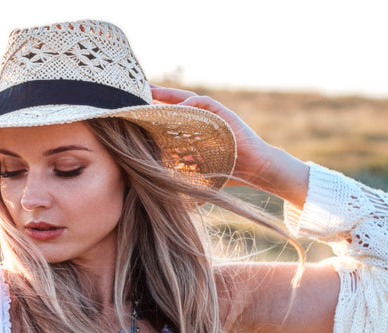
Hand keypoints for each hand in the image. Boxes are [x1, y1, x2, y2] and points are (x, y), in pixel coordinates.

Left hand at [151, 85, 307, 204]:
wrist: (253, 169)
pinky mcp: (224, 114)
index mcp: (192, 129)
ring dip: (169, 96)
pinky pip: (205, 103)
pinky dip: (191, 104)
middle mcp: (200, 119)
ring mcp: (212, 115)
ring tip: (151, 93)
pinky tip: (178, 108)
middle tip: (137, 92)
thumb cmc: (224, 171)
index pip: (168, 116)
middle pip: (174, 103)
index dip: (152, 111)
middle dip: (156, 96)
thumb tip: (154, 186)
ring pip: (187, 99)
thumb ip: (178, 171)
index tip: (134, 108)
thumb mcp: (194, 170)